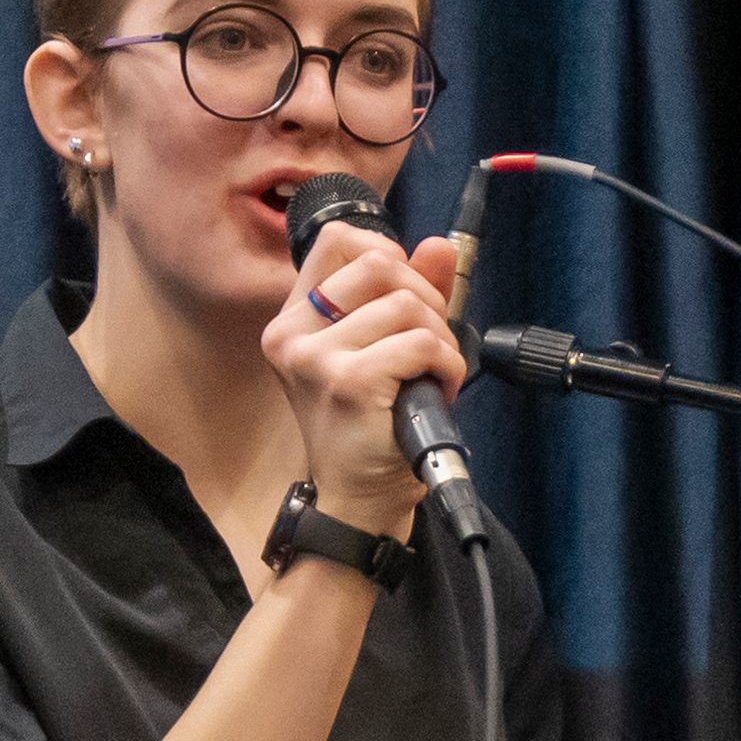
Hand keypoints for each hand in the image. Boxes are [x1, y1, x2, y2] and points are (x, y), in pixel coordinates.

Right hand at [260, 221, 464, 538]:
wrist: (359, 501)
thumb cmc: (369, 429)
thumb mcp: (382, 348)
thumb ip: (408, 291)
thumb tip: (440, 245)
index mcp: (294, 320)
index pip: (338, 239)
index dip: (388, 254)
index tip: (405, 293)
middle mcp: (293, 334)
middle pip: (378, 263)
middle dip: (424, 297)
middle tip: (429, 343)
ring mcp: (317, 358)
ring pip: (406, 305)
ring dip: (440, 339)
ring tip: (431, 375)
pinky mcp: (349, 382)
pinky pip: (421, 342)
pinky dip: (447, 364)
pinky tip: (437, 388)